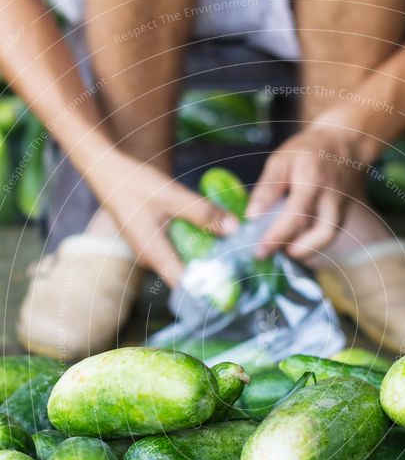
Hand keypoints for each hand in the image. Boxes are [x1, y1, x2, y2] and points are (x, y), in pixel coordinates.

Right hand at [91, 151, 239, 286]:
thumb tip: (235, 229)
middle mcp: (151, 259)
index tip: (232, 285)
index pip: (184, 285)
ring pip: (182, 263)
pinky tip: (211, 236)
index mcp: (154, 254)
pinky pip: (176, 252)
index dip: (208, 288)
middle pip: (186, 276)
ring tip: (231, 251)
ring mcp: (150, 252)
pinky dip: (194, 247)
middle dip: (212, 272)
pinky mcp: (152, 242)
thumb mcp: (174, 196)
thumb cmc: (135, 184)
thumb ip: (204, 213)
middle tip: (240, 265)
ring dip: (204, 258)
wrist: (108, 172)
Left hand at [247, 125, 365, 260]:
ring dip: (302, 250)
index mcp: (313, 181)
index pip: (297, 215)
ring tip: (280, 246)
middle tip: (270, 250)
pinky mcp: (343, 216)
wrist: (344, 145)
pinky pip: (326, 237)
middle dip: (295, 250)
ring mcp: (341, 209)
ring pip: (326, 239)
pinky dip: (309, 244)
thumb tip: (251, 217)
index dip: (278, 236)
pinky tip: (292, 241)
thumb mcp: (281, 161)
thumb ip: (266, 189)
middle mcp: (332, 198)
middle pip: (321, 234)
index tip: (260, 250)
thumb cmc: (307, 152)